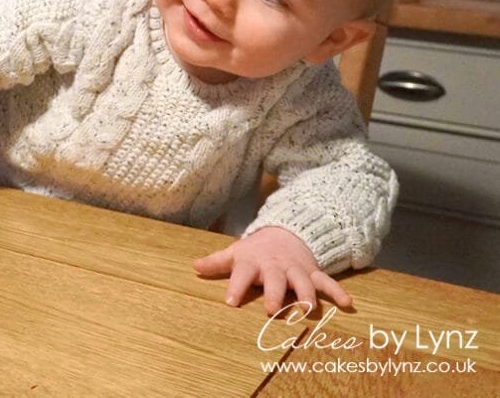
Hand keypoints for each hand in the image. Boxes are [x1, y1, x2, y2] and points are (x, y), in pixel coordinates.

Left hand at [193, 226, 351, 314]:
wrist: (286, 232)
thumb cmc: (256, 251)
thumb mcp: (236, 253)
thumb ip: (217, 262)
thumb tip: (194, 266)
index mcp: (253, 262)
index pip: (241, 273)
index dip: (236, 286)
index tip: (230, 302)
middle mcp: (276, 267)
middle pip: (275, 280)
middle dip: (274, 294)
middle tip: (270, 309)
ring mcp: (296, 270)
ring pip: (302, 282)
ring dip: (305, 294)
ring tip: (307, 309)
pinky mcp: (313, 273)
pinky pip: (327, 282)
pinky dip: (337, 292)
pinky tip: (348, 303)